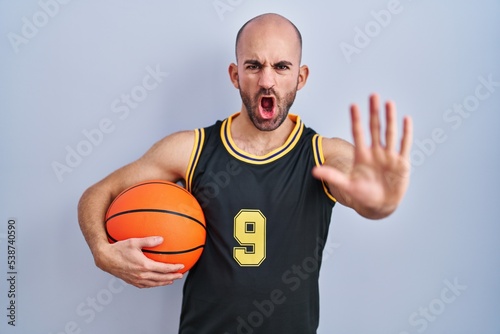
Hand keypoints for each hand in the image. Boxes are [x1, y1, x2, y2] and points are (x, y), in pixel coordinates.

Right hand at [94, 236, 184, 287]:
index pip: (164, 269)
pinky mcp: (132, 282)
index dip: (174, 268)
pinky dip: (154, 284)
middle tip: (180, 275)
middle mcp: (141, 275)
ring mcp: (137, 280)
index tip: (181, 266)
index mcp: (144, 266)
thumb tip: (161, 239)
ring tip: (171, 280)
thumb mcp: (134, 242)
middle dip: (172, 277)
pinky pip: (146, 285)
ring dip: (164, 282)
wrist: (105, 259)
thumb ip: (149, 240)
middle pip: (161, 278)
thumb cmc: (119, 249)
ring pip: (154, 283)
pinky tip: (156, 282)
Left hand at [313, 94, 412, 218]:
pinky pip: (404, 145)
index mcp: (362, 155)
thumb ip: (333, 177)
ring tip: (389, 103)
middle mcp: (375, 152)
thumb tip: (314, 171)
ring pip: (390, 133)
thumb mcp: (347, 185)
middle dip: (374, 112)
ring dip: (390, 119)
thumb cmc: (363, 195)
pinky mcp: (401, 163)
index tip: (353, 105)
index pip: (358, 132)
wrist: (380, 205)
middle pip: (375, 128)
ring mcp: (389, 156)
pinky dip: (406, 133)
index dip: (356, 119)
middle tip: (373, 95)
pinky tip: (406, 119)